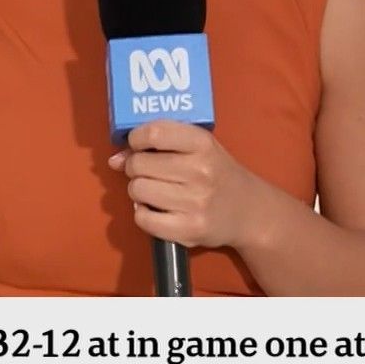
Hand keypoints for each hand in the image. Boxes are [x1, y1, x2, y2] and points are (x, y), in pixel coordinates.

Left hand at [107, 121, 280, 250]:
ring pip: (137, 190)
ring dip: (139, 191)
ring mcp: (195, 202)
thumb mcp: (198, 148)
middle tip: (149, 173)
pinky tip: (157, 210)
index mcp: (202, 144)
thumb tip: (115, 160)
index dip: (135, 139)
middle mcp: (199, 171)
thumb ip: (158, 145)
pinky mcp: (189, 229)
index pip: (153, 133)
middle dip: (136, 168)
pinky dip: (143, 215)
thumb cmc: (217, 173)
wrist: (249, 211)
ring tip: (155, 191)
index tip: (138, 146)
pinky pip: (143, 219)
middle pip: (138, 164)